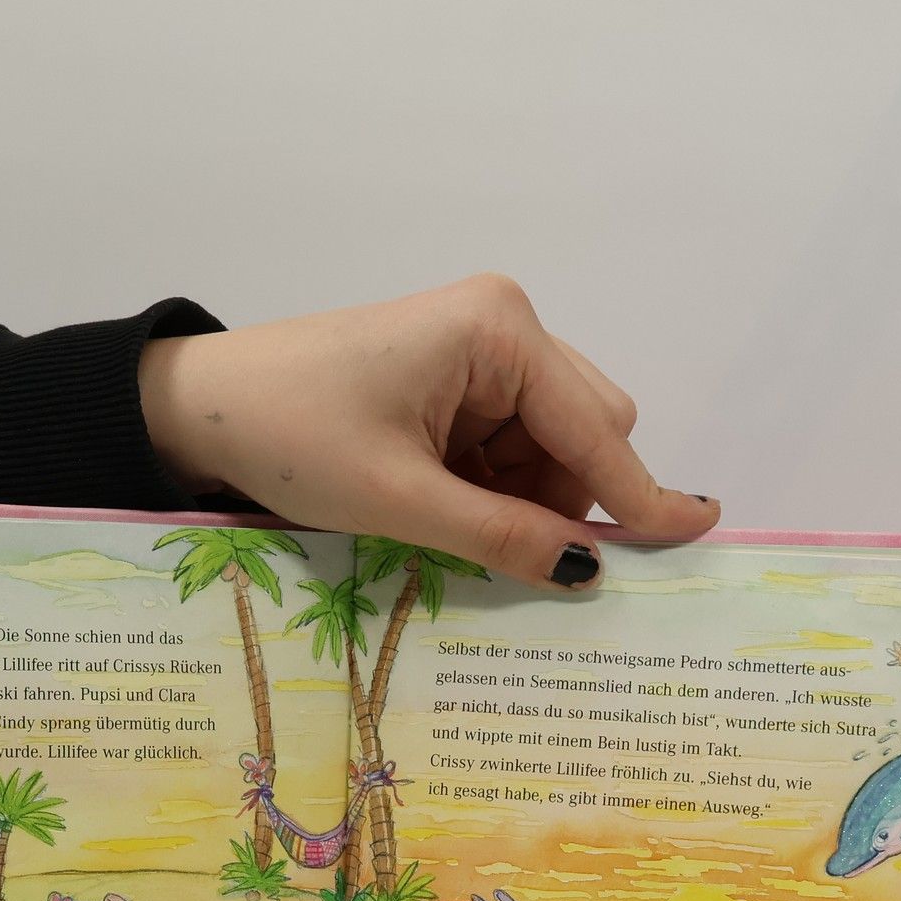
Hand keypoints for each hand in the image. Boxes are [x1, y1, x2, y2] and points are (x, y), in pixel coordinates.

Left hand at [139, 274, 719, 589]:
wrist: (202, 409)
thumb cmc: (292, 437)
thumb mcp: (403, 501)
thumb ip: (503, 537)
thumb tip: (589, 573)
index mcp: (501, 331)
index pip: (598, 430)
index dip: (640, 497)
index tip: (697, 538)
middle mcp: (506, 327)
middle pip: (589, 433)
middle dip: (566, 501)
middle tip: (514, 556)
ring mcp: (482, 354)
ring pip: (553, 450)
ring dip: (525, 502)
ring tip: (446, 522)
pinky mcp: (457, 383)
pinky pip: (512, 451)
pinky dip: (496, 493)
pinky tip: (446, 509)